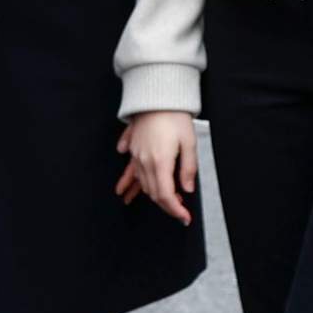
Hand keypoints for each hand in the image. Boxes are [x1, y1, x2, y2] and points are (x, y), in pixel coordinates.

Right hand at [115, 111, 196, 225]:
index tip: (184, 217)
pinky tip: (124, 188)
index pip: (165, 195)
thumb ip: (188, 169)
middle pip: (152, 192)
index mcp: (160, 163)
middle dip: (165, 204)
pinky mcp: (133, 148)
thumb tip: (186, 189)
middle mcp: (145, 162)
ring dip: (147, 194)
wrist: (157, 95)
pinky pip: (130, 169)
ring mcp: (136, 155)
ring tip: (143, 206)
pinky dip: (128, 181)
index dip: (175, 210)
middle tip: (178, 209)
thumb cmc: (175, 116)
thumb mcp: (189, 143)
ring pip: (141, 183)